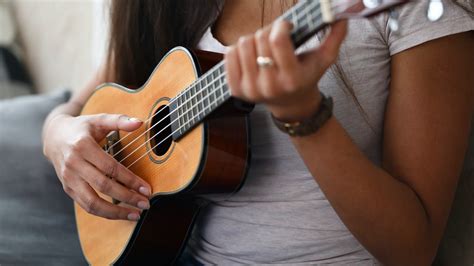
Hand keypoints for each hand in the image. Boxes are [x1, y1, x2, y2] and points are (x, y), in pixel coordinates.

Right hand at [43, 113, 151, 220]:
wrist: (53, 137)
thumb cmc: (82, 128)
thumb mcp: (99, 119)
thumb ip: (119, 121)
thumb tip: (139, 123)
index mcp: (82, 146)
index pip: (110, 167)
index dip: (130, 180)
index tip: (147, 189)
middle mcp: (73, 164)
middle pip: (103, 186)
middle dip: (127, 197)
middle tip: (146, 204)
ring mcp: (68, 179)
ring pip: (92, 202)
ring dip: (115, 212)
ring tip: (136, 215)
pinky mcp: (68, 189)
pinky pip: (86, 206)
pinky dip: (104, 213)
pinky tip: (121, 214)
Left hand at [225, 20, 346, 121]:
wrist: (291, 104)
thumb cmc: (307, 76)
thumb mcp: (325, 59)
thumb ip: (336, 36)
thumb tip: (342, 14)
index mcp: (292, 79)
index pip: (277, 40)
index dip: (281, 26)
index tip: (286, 26)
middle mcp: (270, 87)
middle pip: (259, 38)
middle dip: (268, 31)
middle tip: (275, 37)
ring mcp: (251, 90)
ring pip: (242, 44)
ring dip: (253, 39)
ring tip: (264, 47)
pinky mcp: (236, 90)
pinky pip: (228, 54)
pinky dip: (239, 49)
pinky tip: (251, 55)